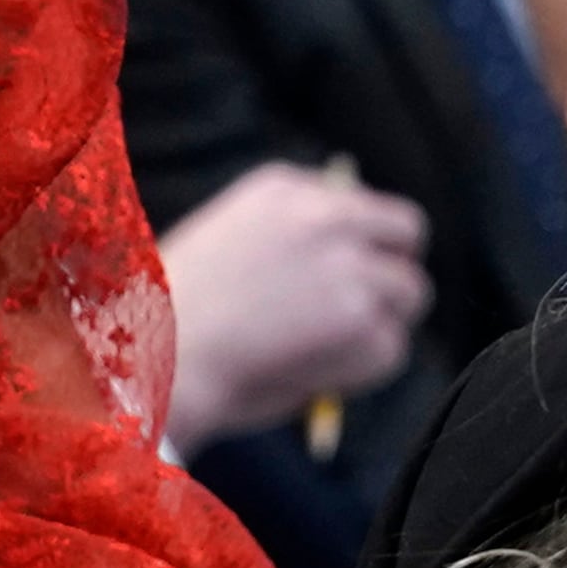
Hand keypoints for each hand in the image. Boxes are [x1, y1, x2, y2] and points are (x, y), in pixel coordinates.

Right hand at [159, 161, 432, 455]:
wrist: (156, 355)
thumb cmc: (171, 317)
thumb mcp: (223, 244)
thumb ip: (285, 244)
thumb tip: (344, 277)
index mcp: (284, 189)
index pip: (360, 205)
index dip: (362, 247)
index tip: (346, 279)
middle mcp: (326, 215)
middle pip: (407, 233)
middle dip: (392, 275)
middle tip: (368, 318)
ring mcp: (349, 264)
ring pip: (410, 293)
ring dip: (382, 327)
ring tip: (333, 355)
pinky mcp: (361, 317)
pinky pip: (393, 350)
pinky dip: (365, 372)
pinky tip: (319, 378)